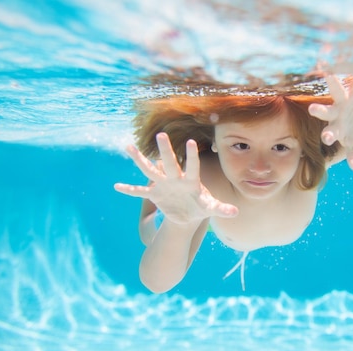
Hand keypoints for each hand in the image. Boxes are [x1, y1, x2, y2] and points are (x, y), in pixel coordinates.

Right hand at [114, 133, 238, 223]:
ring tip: (128, 147)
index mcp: (191, 181)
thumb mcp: (211, 208)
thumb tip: (236, 213)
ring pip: (150, 170)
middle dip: (166, 150)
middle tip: (161, 134)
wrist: (188, 213)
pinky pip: (139, 192)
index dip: (192, 156)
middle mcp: (175, 179)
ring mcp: (163, 185)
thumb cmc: (201, 206)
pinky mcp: (154, 194)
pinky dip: (129, 190)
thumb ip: (222, 209)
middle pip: (170, 163)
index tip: (190, 142)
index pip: (192, 166)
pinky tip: (116, 187)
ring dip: (139, 159)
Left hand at [308, 75, 352, 171]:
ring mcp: (344, 102)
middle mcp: (336, 114)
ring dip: (332, 80)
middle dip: (320, 111)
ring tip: (324, 66)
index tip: (327, 138)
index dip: (328, 136)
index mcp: (336, 129)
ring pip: (336, 90)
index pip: (330, 133)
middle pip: (326, 112)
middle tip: (312, 109)